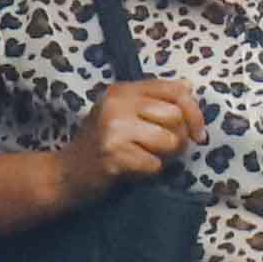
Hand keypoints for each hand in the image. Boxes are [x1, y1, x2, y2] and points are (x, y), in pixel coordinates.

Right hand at [55, 77, 201, 200]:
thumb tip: (189, 87)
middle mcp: (117, 104)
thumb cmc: (100, 145)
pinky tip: (133, 170)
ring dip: (166, 157)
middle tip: (165, 150)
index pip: (175, 90)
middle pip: (176, 116)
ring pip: (169, 141)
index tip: (197, 132)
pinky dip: (150, 172)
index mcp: (122, 91)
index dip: (194, 112)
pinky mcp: (113, 156)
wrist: (66, 174)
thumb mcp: (123, 114)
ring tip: (148, 158)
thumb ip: (154, 100)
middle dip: (180, 138)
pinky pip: (154, 165)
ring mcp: (113, 129)